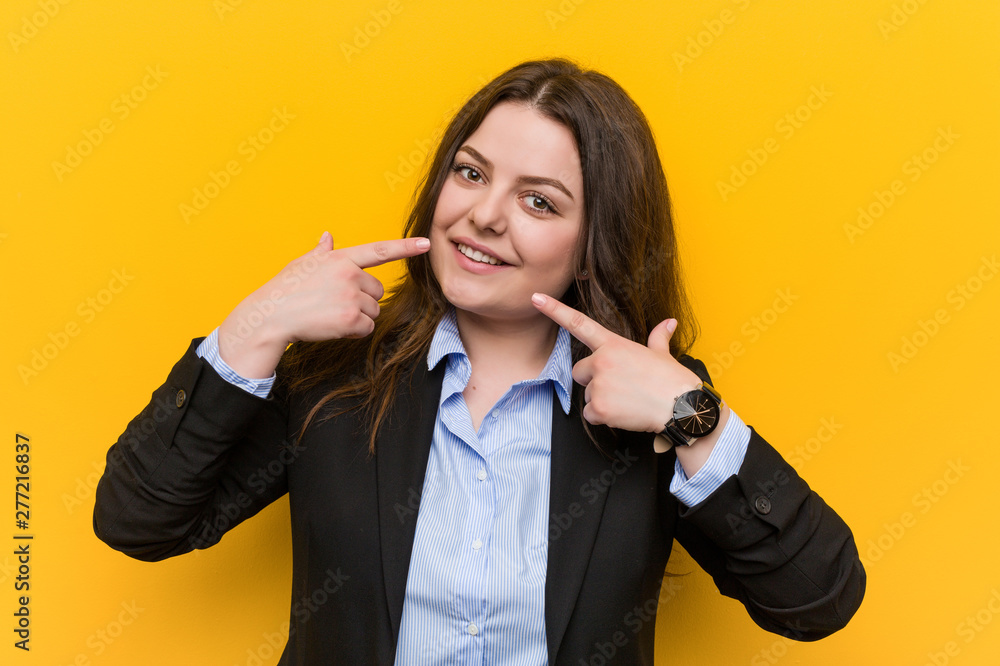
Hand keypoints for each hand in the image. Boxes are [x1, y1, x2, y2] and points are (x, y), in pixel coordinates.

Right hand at [218, 232, 428, 377]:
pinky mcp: (350, 319)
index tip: (426, 244)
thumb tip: (327, 237)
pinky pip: (367, 327)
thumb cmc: (285, 289)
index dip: (405, 247)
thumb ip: (321, 252)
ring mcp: (350, 297)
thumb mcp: (303, 264)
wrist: (271, 315)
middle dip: (363, 299)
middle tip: (335, 302)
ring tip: (330, 313)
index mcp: (341, 258)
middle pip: (377, 291)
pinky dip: (354, 331)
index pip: (379, 250)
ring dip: (358, 316)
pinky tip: (333, 326)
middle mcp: (349, 274)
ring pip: (373, 310)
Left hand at [531, 292, 702, 433]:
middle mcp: (602, 362)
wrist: (681, 407)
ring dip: (601, 400)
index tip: (536, 298)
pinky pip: (589, 414)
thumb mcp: (662, 354)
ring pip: (586, 395)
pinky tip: (623, 413)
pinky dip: (603, 418)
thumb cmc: (673, 380)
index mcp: (613, 345)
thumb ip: (658, 337)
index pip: (578, 323)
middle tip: (618, 386)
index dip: (554, 309)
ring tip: (626, 400)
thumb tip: (669, 322)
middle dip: (593, 380)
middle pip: (579, 371)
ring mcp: (599, 385)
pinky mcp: (598, 407)